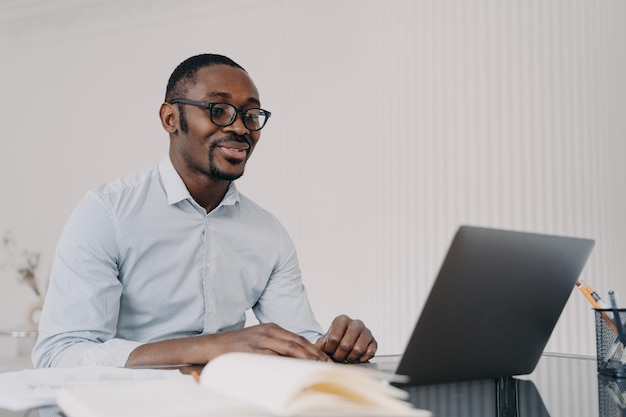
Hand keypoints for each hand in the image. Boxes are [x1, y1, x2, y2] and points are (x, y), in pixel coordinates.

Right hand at [208, 323, 331, 361]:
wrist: (212, 345)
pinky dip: (286, 365)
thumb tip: (293, 359)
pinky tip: (295, 372)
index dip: (314, 349)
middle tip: (327, 366)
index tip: (325, 359)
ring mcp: (260, 341)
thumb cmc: (236, 345)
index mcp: (271, 328)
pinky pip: (273, 359)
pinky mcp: (252, 351)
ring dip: (305, 359)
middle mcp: (268, 332)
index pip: (298, 338)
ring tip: (317, 369)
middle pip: (297, 343)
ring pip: (289, 349)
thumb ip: (274, 346)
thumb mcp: (258, 339)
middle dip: (314, 354)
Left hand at [315, 315, 376, 362]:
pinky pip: (369, 353)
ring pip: (358, 350)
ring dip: (350, 358)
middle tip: (337, 356)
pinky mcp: (374, 341)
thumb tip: (310, 354)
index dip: (330, 349)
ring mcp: (366, 331)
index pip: (334, 338)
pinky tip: (356, 358)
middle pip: (346, 345)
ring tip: (346, 357)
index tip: (329, 350)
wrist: (344, 343)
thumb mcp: (324, 341)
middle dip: (339, 355)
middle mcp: (356, 323)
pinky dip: (361, 359)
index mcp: (342, 320)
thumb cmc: (334, 342)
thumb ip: (317, 346)